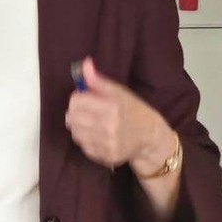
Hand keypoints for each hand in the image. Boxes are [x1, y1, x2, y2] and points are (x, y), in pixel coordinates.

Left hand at [65, 57, 176, 172]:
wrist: (150, 136)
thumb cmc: (134, 110)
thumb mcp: (119, 92)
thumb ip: (99, 80)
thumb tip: (84, 64)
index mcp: (113, 107)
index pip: (76, 102)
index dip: (77, 98)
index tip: (84, 98)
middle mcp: (109, 127)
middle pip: (72, 118)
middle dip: (76, 112)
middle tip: (86, 111)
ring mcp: (107, 144)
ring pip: (75, 133)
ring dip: (79, 127)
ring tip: (92, 123)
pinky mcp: (105, 157)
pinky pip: (84, 146)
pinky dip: (87, 140)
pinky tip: (98, 135)